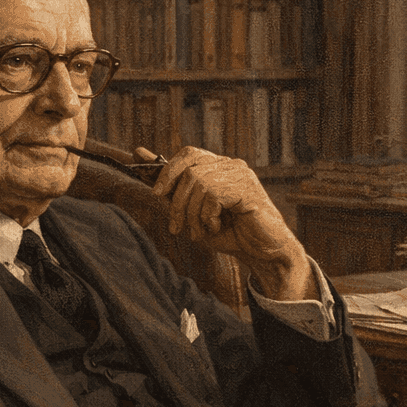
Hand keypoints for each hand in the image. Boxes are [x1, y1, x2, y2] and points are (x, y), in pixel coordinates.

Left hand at [144, 146, 314, 299]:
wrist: (264, 253)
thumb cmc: (232, 234)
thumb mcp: (195, 214)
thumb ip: (173, 192)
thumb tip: (141, 157)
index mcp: (221, 167)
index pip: (189, 154)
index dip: (167, 170)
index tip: (156, 193)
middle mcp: (231, 165)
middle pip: (189, 168)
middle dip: (176, 201)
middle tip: (176, 227)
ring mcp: (241, 174)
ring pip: (198, 183)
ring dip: (192, 214)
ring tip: (198, 233)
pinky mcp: (247, 188)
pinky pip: (213, 195)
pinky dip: (208, 216)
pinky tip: (216, 227)